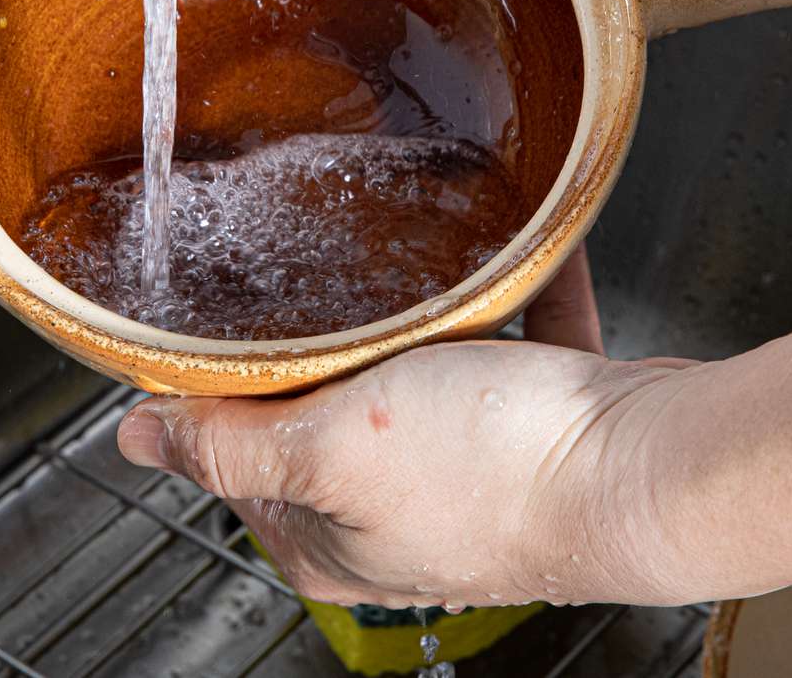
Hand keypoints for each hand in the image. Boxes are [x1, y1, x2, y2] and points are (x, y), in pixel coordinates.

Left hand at [116, 246, 702, 609]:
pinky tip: (507, 252)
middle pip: (326, 414)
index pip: (236, 462)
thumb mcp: (331, 449)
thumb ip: (228, 447)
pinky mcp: (537, 431)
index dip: (223, 396)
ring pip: (419, 378)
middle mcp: (399, 516)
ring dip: (420, 322)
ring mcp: (471, 474)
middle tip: (317, 280)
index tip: (228, 331)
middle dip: (327, 349)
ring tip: (414, 262)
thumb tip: (137, 441)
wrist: (654, 466)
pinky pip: (511, 347)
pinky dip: (509, 303)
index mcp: (331, 538)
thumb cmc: (501, 468)